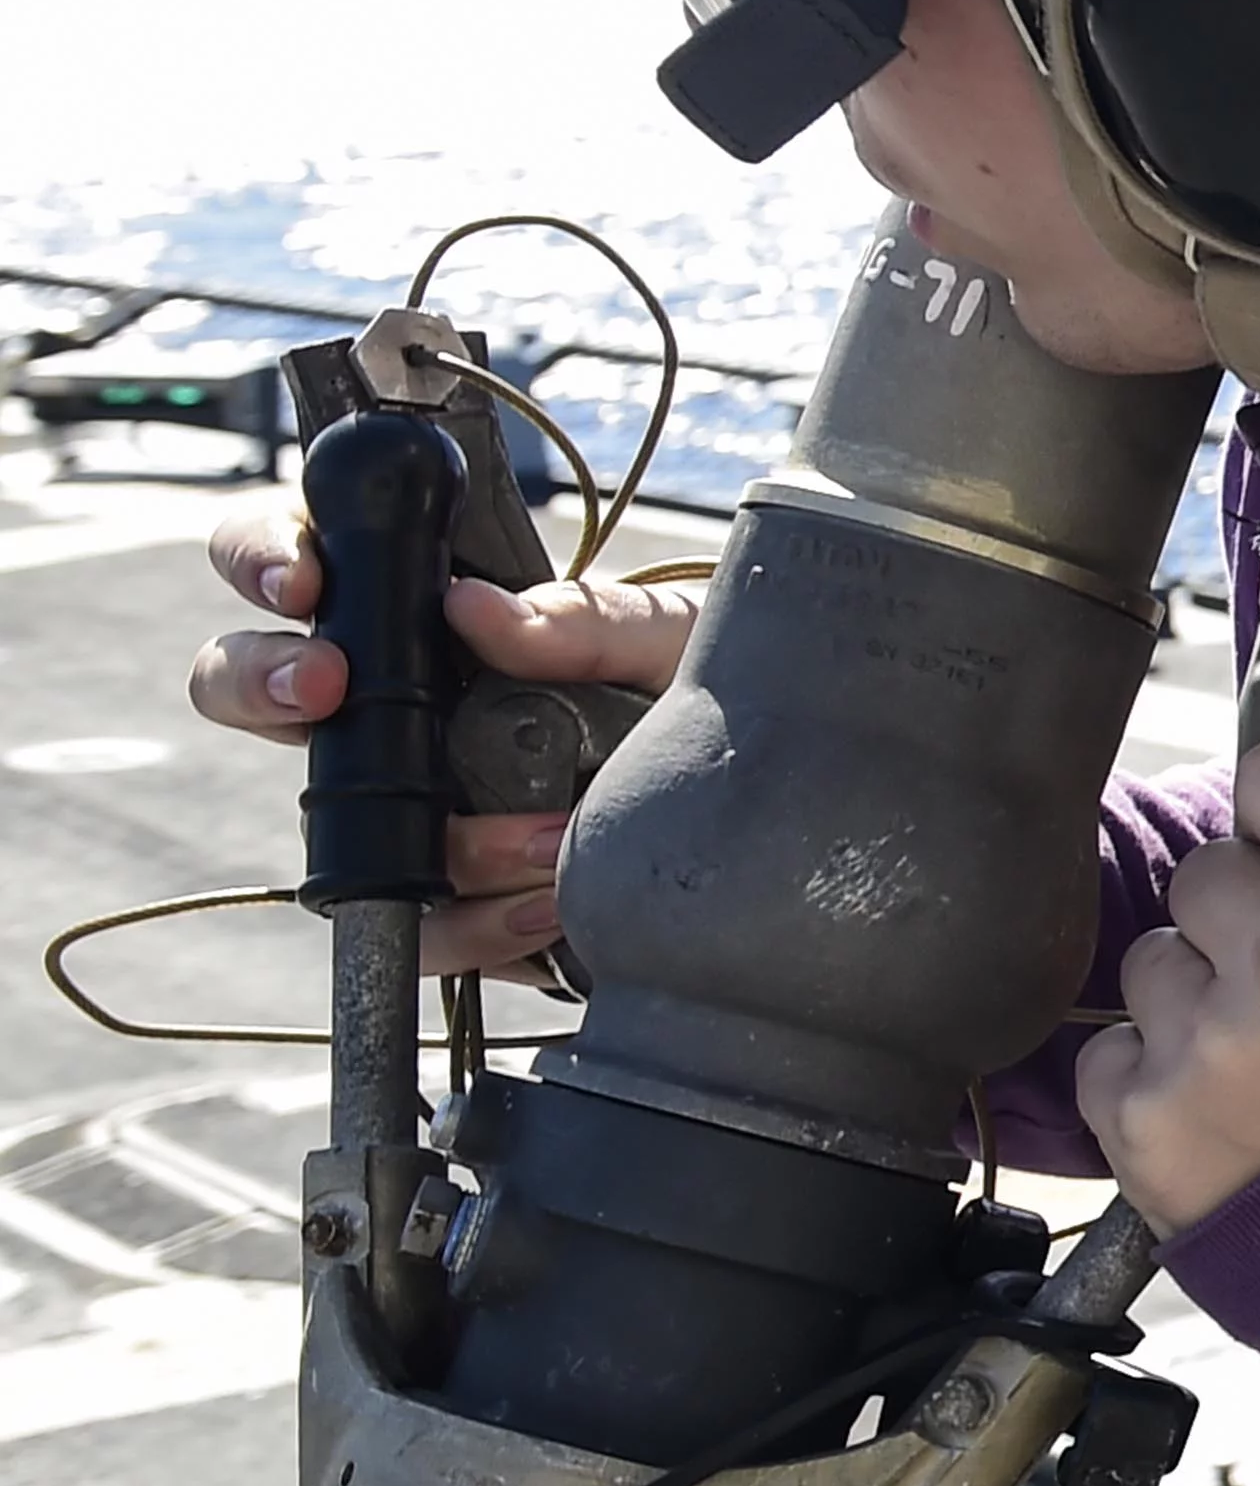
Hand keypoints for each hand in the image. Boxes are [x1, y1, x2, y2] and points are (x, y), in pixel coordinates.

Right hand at [184, 507, 701, 976]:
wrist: (781, 817)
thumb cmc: (714, 697)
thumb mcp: (682, 640)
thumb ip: (594, 619)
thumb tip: (483, 611)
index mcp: (431, 615)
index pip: (301, 558)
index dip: (269, 557)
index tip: (306, 584)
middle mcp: (399, 710)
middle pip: (252, 682)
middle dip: (263, 680)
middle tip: (325, 690)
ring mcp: (413, 809)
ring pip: (326, 832)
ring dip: (432, 838)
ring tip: (548, 840)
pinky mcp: (454, 902)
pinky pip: (419, 928)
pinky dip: (479, 927)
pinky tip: (551, 906)